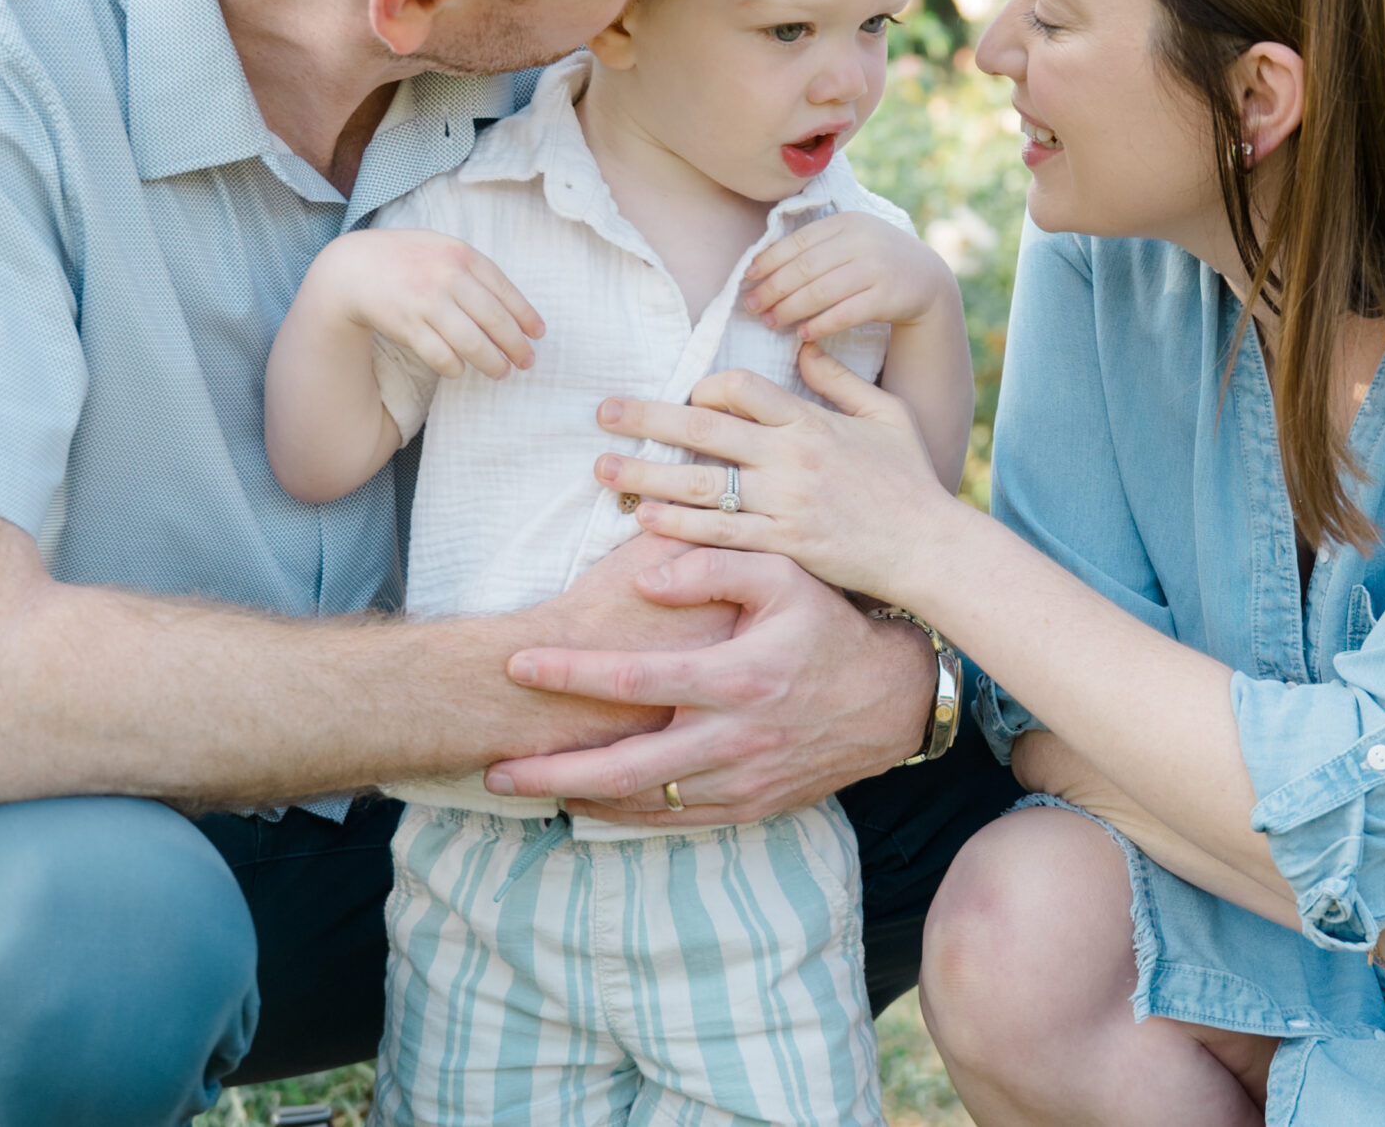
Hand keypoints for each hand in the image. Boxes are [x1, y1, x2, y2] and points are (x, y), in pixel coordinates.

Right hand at [318, 227, 542, 380]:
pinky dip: (455, 367)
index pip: (505, 291)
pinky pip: (440, 355)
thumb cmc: (406, 260)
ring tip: (501, 372)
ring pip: (471, 342)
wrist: (353, 267)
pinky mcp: (406, 324)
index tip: (538, 335)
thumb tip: (513, 308)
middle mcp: (447, 276)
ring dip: (491, 362)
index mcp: (461, 255)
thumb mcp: (443, 249)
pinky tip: (461, 370)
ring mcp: (426, 301)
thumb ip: (474, 270)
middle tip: (527, 362)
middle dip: (516, 345)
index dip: (526, 316)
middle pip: (494, 320)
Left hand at [486, 544, 936, 825]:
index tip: (517, 664)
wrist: (890, 700)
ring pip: (645, 802)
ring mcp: (741, 781)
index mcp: (736, 676)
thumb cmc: (830, 626)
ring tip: (525, 787)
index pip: (634, 679)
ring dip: (580, 798)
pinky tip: (587, 804)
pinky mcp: (749, 806)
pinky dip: (626, 817)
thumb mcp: (784, 574)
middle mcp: (733, 738)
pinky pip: (676, 821)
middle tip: (494, 768)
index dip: (569, 675)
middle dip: (553, 770)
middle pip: (625, 766)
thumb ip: (714, 564)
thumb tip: (649, 577)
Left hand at [589, 342, 971, 602]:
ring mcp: (784, 503)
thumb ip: (842, 379)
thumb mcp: (888, 415)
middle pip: (704, 429)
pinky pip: (718, 533)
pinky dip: (677, 526)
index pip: (741, 386)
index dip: (705, 386)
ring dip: (644, 473)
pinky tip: (642, 518)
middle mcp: (791, 457)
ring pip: (700, 484)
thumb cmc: (912, 481)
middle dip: (646, 418)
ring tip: (602, 467)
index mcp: (812, 421)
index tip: (686, 396)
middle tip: (602, 411)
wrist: (930, 548)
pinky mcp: (783, 546)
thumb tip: (804, 344)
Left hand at [743, 212, 958, 340]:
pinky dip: (821, 325)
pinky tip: (803, 335)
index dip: (768, 260)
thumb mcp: (851, 240)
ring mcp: (876, 268)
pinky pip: (845, 314)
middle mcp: (862, 241)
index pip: (798, 241)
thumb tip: (761, 264)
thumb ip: (816, 245)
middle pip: (805, 267)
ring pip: (821, 291)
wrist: (927, 278)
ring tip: (772, 322)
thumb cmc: (875, 261)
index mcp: (846, 223)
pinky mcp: (888, 296)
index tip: (747, 278)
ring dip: (791, 309)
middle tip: (752, 306)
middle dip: (773, 288)